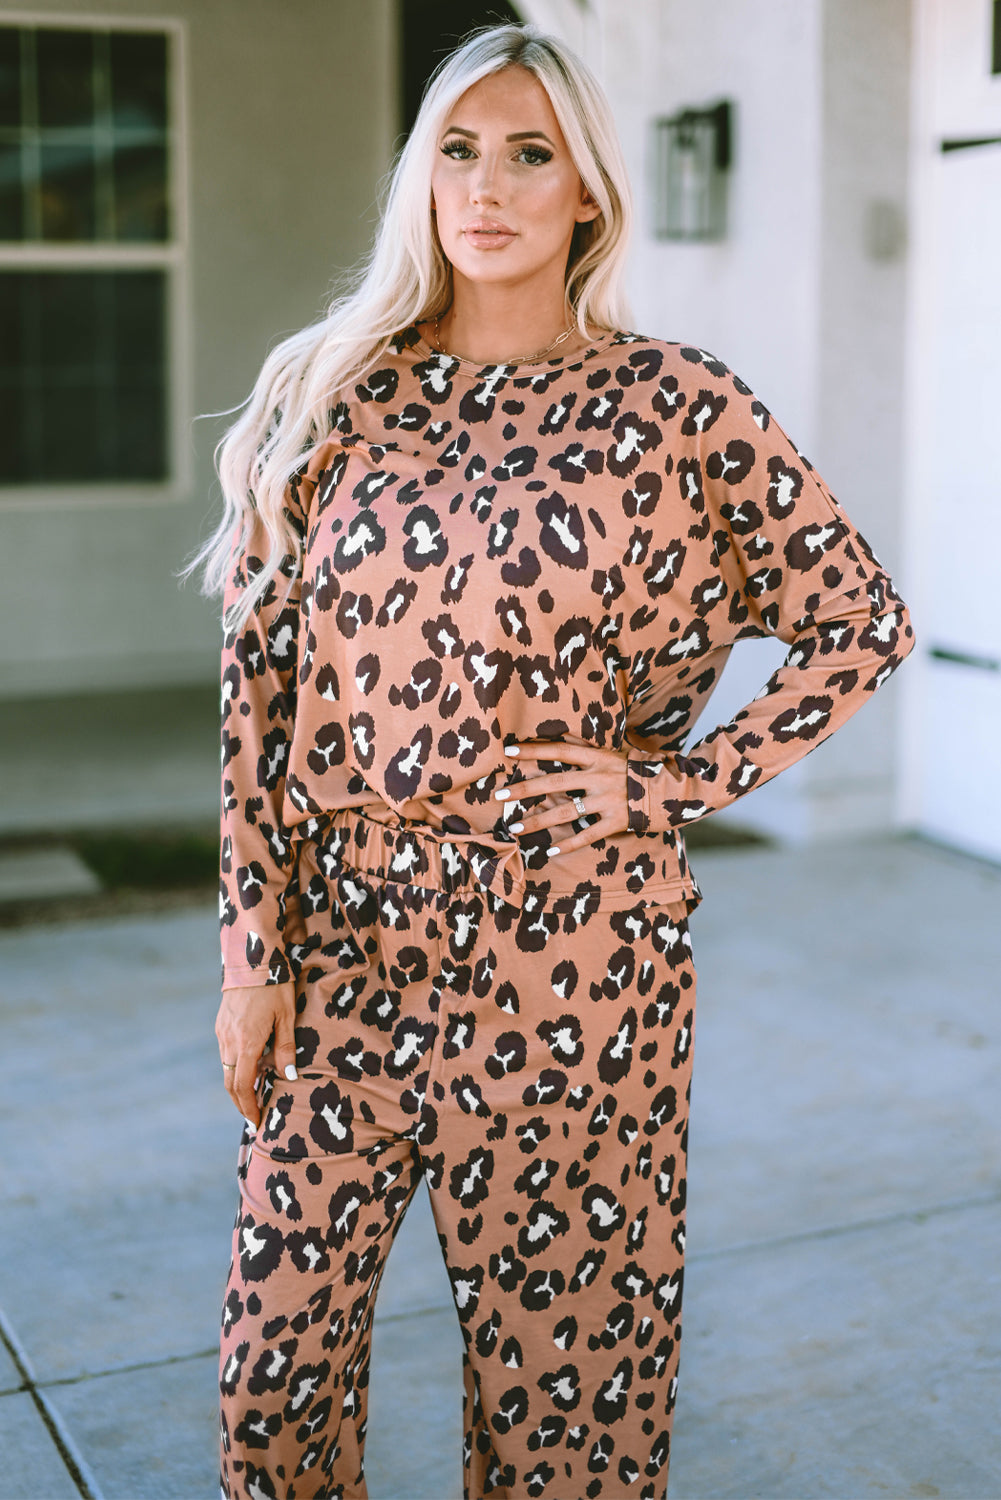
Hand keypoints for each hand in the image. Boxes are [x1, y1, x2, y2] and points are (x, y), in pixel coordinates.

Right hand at [215, 981, 296, 1128]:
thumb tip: (289, 1076)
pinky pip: (226, 1053)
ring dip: (240, 1086)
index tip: (256, 1123)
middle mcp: (229, 1041)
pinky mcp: (221, 1024)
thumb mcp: (287, 1016)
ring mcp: (222, 1032)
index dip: (249, 1108)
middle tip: (254, 1118)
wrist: (251, 958)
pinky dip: (236, 1067)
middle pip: (231, 1083)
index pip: (243, 1087)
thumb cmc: (274, 986)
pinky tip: (251, 1068)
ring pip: (227, 1069)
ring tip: (256, 1097)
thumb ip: (286, 1048)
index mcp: (246, 1043)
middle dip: (241, 1104)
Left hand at [494, 741, 630, 856]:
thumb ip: (589, 747)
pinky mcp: (616, 822)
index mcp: (598, 758)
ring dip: (538, 821)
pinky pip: (587, 835)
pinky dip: (569, 844)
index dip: (534, 750)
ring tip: (515, 828)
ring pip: (565, 812)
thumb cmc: (640, 769)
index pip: (560, 751)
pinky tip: (551, 851)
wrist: (674, 790)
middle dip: (524, 790)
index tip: (508, 752)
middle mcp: (599, 777)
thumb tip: (566, 735)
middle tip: (499, 796)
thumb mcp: (617, 752)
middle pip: (555, 783)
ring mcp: (607, 801)